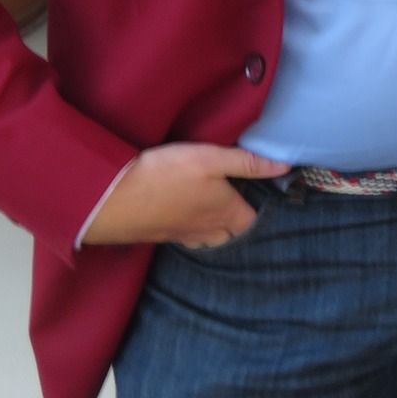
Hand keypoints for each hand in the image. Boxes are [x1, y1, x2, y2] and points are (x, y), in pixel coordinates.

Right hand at [82, 142, 291, 247]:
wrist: (112, 199)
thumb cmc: (165, 174)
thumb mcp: (211, 158)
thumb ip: (247, 163)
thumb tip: (285, 166)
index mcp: (225, 212)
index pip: (252, 220)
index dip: (258, 208)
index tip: (260, 193)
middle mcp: (207, 230)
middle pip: (232, 234)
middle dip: (238, 223)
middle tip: (238, 202)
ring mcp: (182, 236)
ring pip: (208, 239)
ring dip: (215, 229)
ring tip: (214, 210)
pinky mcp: (160, 236)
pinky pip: (184, 238)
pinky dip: (189, 229)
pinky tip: (181, 215)